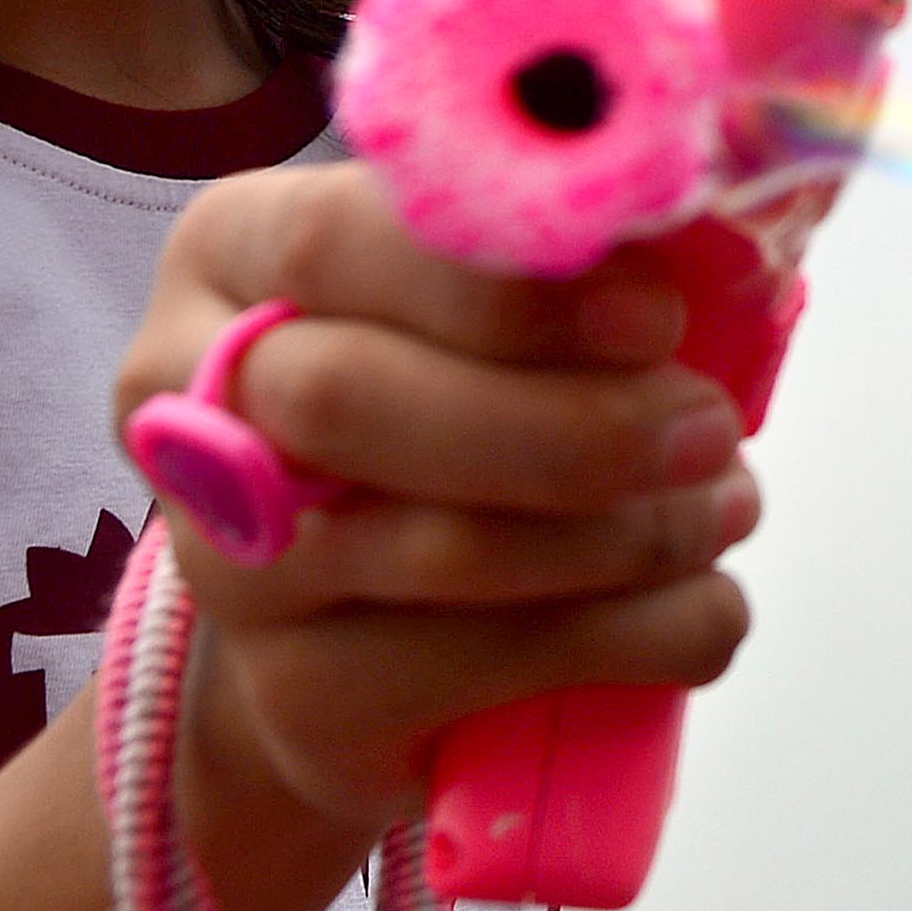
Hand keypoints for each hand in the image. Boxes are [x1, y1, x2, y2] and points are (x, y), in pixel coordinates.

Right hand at [110, 164, 765, 843]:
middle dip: (565, 421)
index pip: (329, 241)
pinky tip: (701, 607)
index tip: (656, 316)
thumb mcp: (493, 302)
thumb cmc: (464, 403)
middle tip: (710, 428)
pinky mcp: (300, 698)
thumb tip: (710, 213)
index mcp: (232, 254)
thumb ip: (564, 255)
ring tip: (725, 506)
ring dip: (626, 533)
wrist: (374, 621)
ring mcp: (229, 567)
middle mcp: (186, 404)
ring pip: (431, 548)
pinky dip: (636, 636)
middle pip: (345, 400)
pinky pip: (484, 668)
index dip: (499, 284)